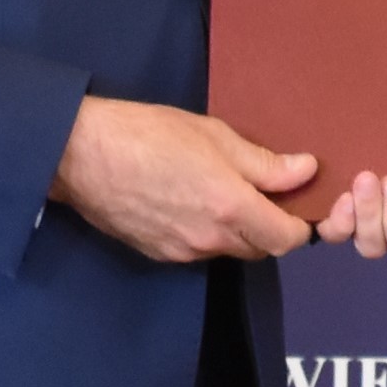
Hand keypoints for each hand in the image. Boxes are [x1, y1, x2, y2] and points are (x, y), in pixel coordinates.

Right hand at [51, 97, 316, 262]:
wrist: (80, 155)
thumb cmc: (147, 134)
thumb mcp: (215, 135)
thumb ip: (264, 162)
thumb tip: (305, 171)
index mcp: (230, 207)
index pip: (287, 239)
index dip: (301, 227)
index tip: (301, 207)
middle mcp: (210, 238)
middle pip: (260, 248)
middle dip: (270, 227)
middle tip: (264, 192)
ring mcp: (182, 251)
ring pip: (228, 249)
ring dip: (237, 230)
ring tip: (223, 190)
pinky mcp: (158, 253)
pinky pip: (198, 249)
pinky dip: (207, 232)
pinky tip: (191, 200)